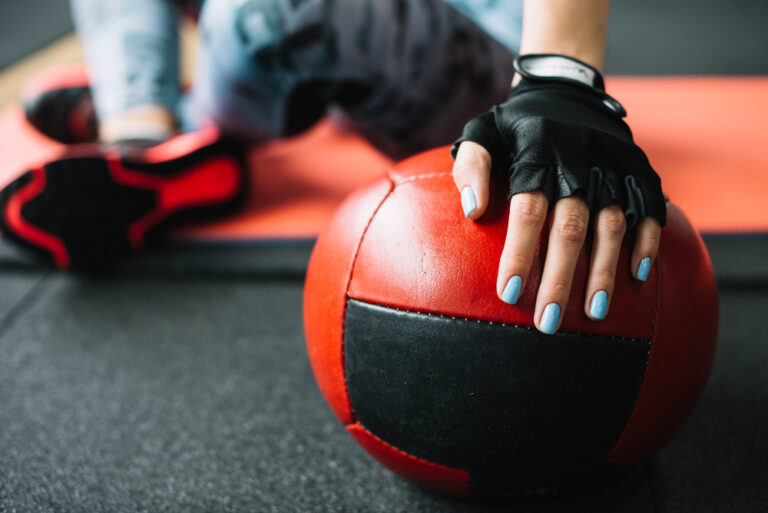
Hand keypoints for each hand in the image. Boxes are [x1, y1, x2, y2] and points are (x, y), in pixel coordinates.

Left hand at [451, 72, 663, 334]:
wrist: (565, 88)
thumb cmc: (515, 124)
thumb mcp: (481, 133)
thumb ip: (470, 168)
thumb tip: (472, 212)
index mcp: (537, 154)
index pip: (528, 210)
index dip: (520, 253)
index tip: (510, 294)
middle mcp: (577, 162)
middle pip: (570, 228)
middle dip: (560, 278)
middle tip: (549, 322)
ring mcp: (612, 167)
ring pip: (611, 225)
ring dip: (604, 271)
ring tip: (593, 313)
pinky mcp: (639, 170)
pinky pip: (650, 208)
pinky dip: (647, 241)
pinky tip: (638, 276)